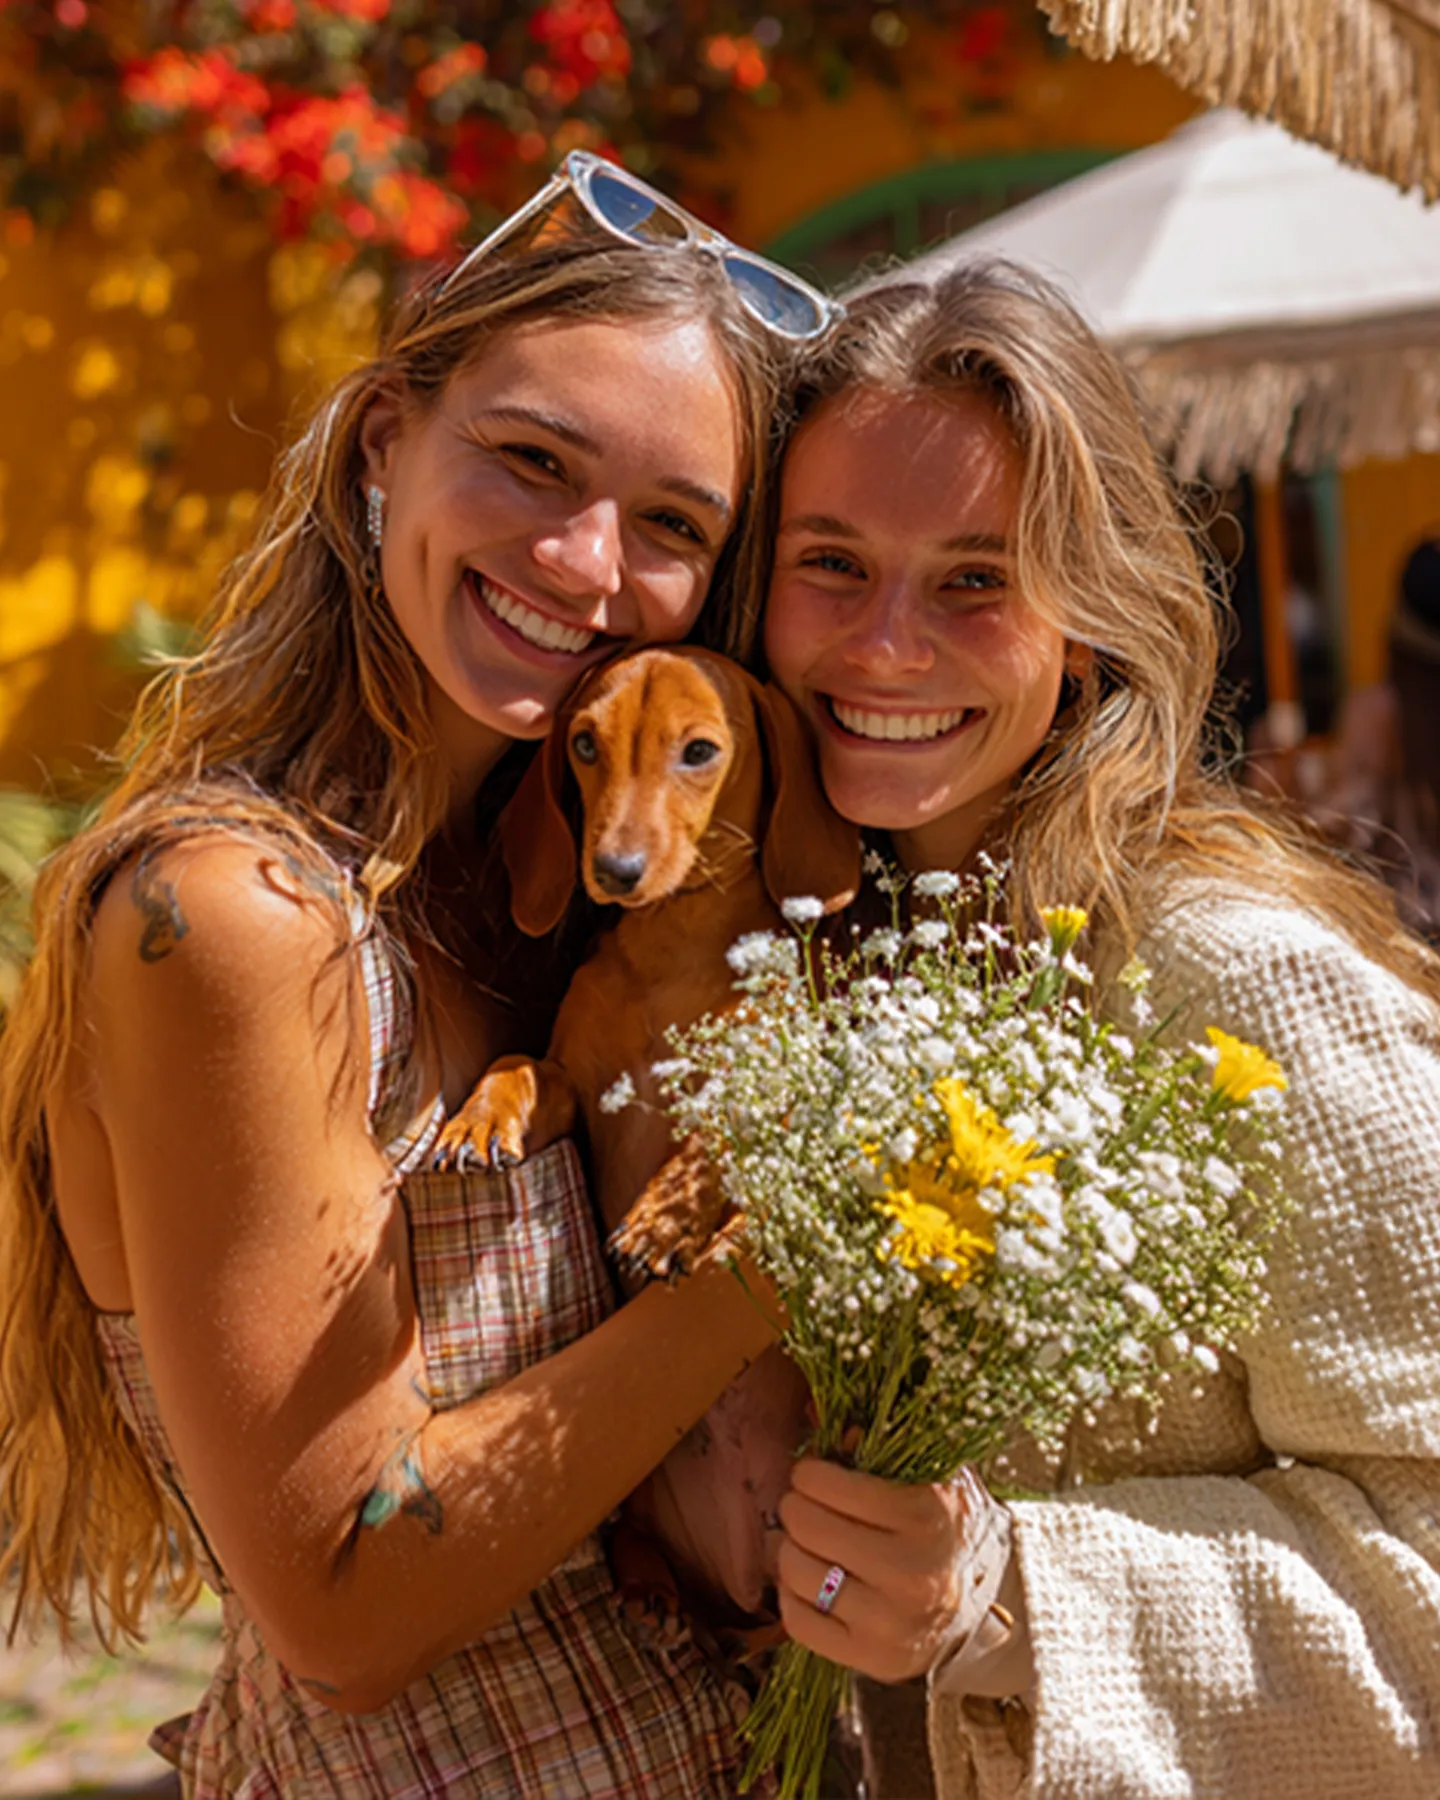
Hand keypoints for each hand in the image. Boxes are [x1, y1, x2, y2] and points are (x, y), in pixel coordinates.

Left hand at [775, 1458, 966, 1682]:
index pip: (827, 1485)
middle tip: (803, 1505)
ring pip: (795, 1572)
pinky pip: (799, 1622)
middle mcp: (911, 1574)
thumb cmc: (943, 1529)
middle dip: (795, 1507)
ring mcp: (890, 1623)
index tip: (813, 1475)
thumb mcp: (931, 1475)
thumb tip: (822, 1418)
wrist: (976, 1607)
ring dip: (788, 1548)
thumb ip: (884, 1444)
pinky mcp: (873, 1659)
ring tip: (804, 1541)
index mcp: (927, 1517)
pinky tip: (807, 1579)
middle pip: (806, 1526)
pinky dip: (791, 1594)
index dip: (809, 1473)